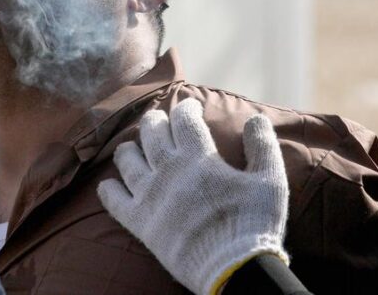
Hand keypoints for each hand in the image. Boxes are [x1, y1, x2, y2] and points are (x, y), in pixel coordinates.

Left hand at [97, 98, 289, 294]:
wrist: (233, 269)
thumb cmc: (253, 223)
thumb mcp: (270, 180)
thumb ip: (262, 146)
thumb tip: (255, 118)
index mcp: (198, 157)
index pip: (184, 119)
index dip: (186, 107)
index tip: (190, 107)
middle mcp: (168, 171)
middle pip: (151, 133)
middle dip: (155, 121)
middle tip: (159, 120)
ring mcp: (150, 196)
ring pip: (127, 161)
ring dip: (129, 149)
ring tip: (132, 146)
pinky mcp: (140, 223)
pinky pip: (114, 202)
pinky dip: (108, 190)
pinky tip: (107, 185)